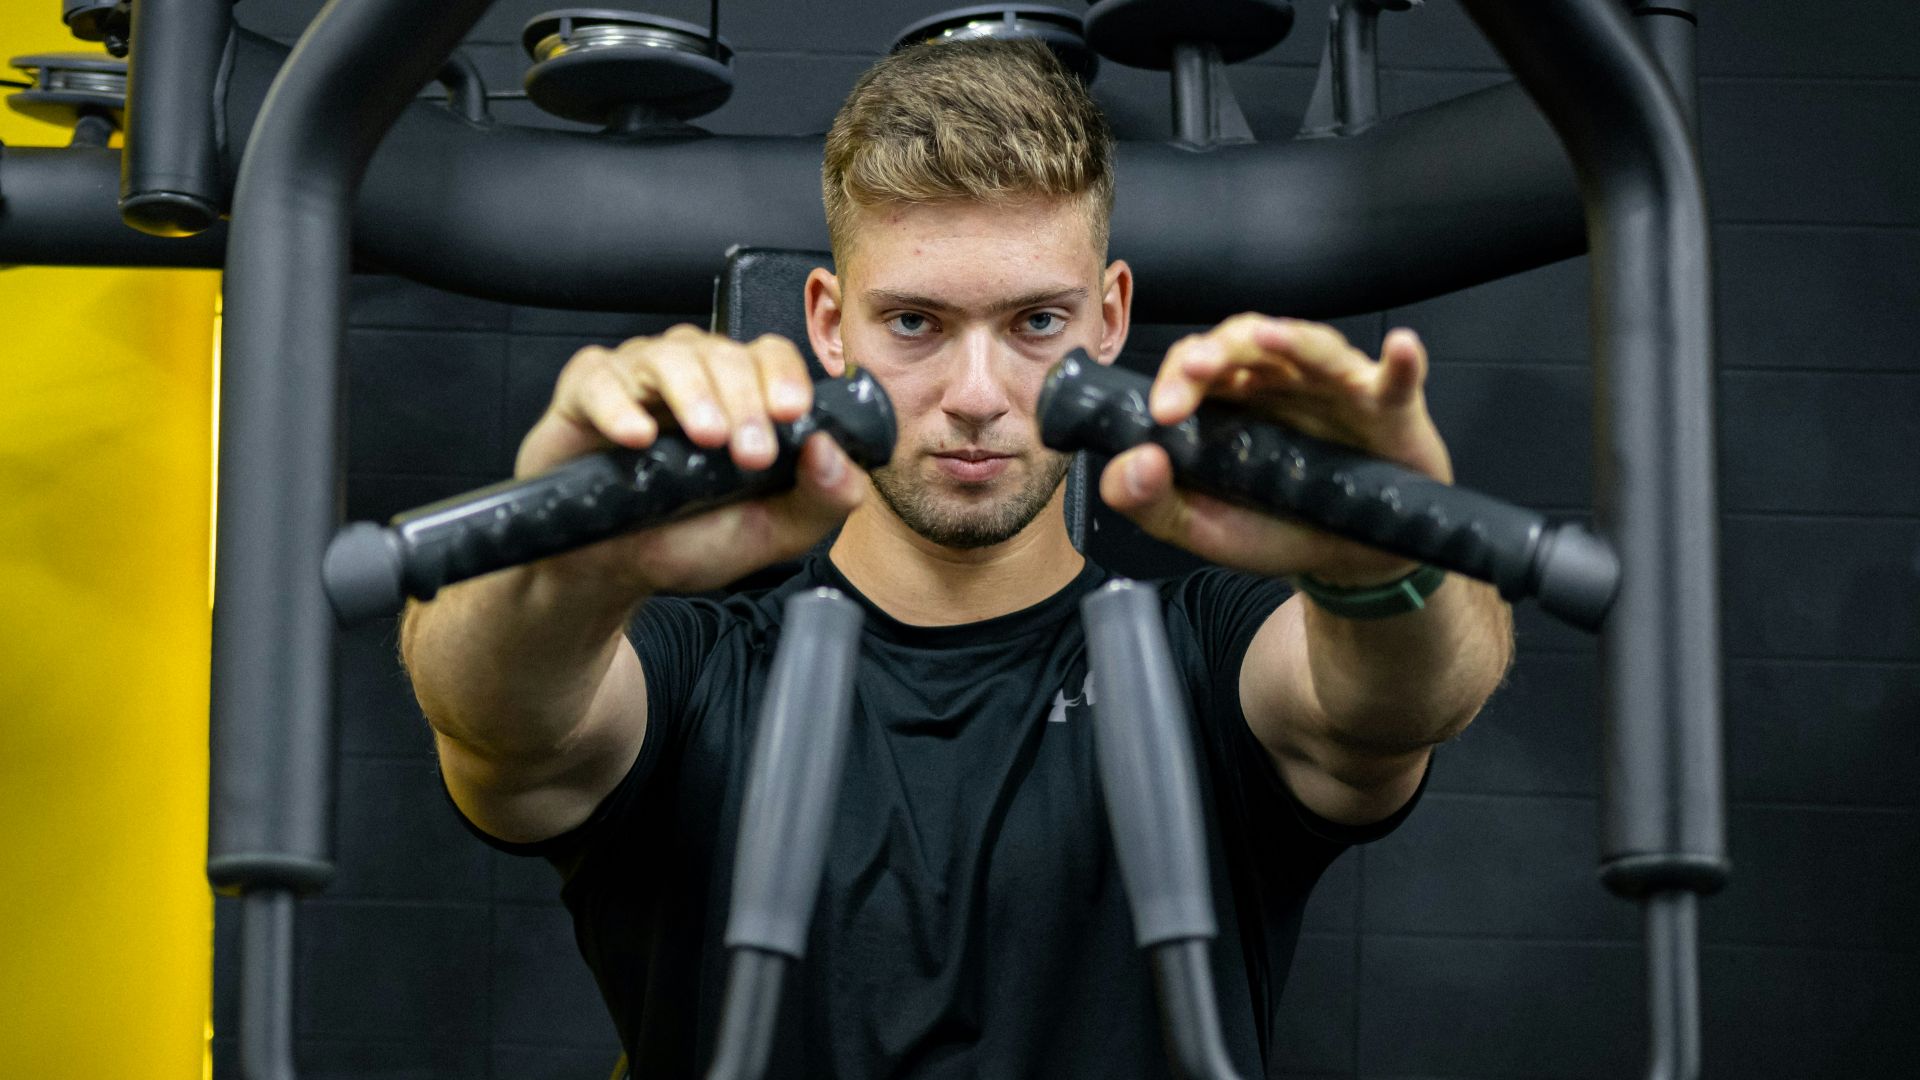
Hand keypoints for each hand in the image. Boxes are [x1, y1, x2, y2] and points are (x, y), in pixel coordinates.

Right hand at [513, 325, 864, 594]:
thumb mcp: (770, 532)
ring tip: (706, 438)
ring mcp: (638, 377)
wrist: (614, 571)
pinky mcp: (585, 391)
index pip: (771, 356)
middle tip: (750, 454)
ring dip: (695, 395)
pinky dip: (619, 406)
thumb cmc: (690, 539)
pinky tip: (636, 437)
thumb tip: (833, 451)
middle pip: (726, 355)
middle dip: (746, 402)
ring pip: (671, 356)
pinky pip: (600, 380)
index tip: (791, 416)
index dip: (785, 377)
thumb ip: (820, 499)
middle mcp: (694, 373)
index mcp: (743, 394)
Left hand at [1099, 314, 1452, 585]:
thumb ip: (1148, 501)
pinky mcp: (1390, 412)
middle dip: (1218, 351)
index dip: (1176, 377)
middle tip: (1194, 372)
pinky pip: (1399, 381)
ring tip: (1270, 339)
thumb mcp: (1199, 526)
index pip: (1194, 365)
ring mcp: (1337, 390)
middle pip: (1246, 342)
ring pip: (1314, 348)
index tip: (1164, 413)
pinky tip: (1401, 348)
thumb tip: (1134, 462)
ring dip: (1292, 341)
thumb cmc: (1273, 526)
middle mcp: (1280, 381)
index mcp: (1229, 399)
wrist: (1345, 561)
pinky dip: (1403, 363)